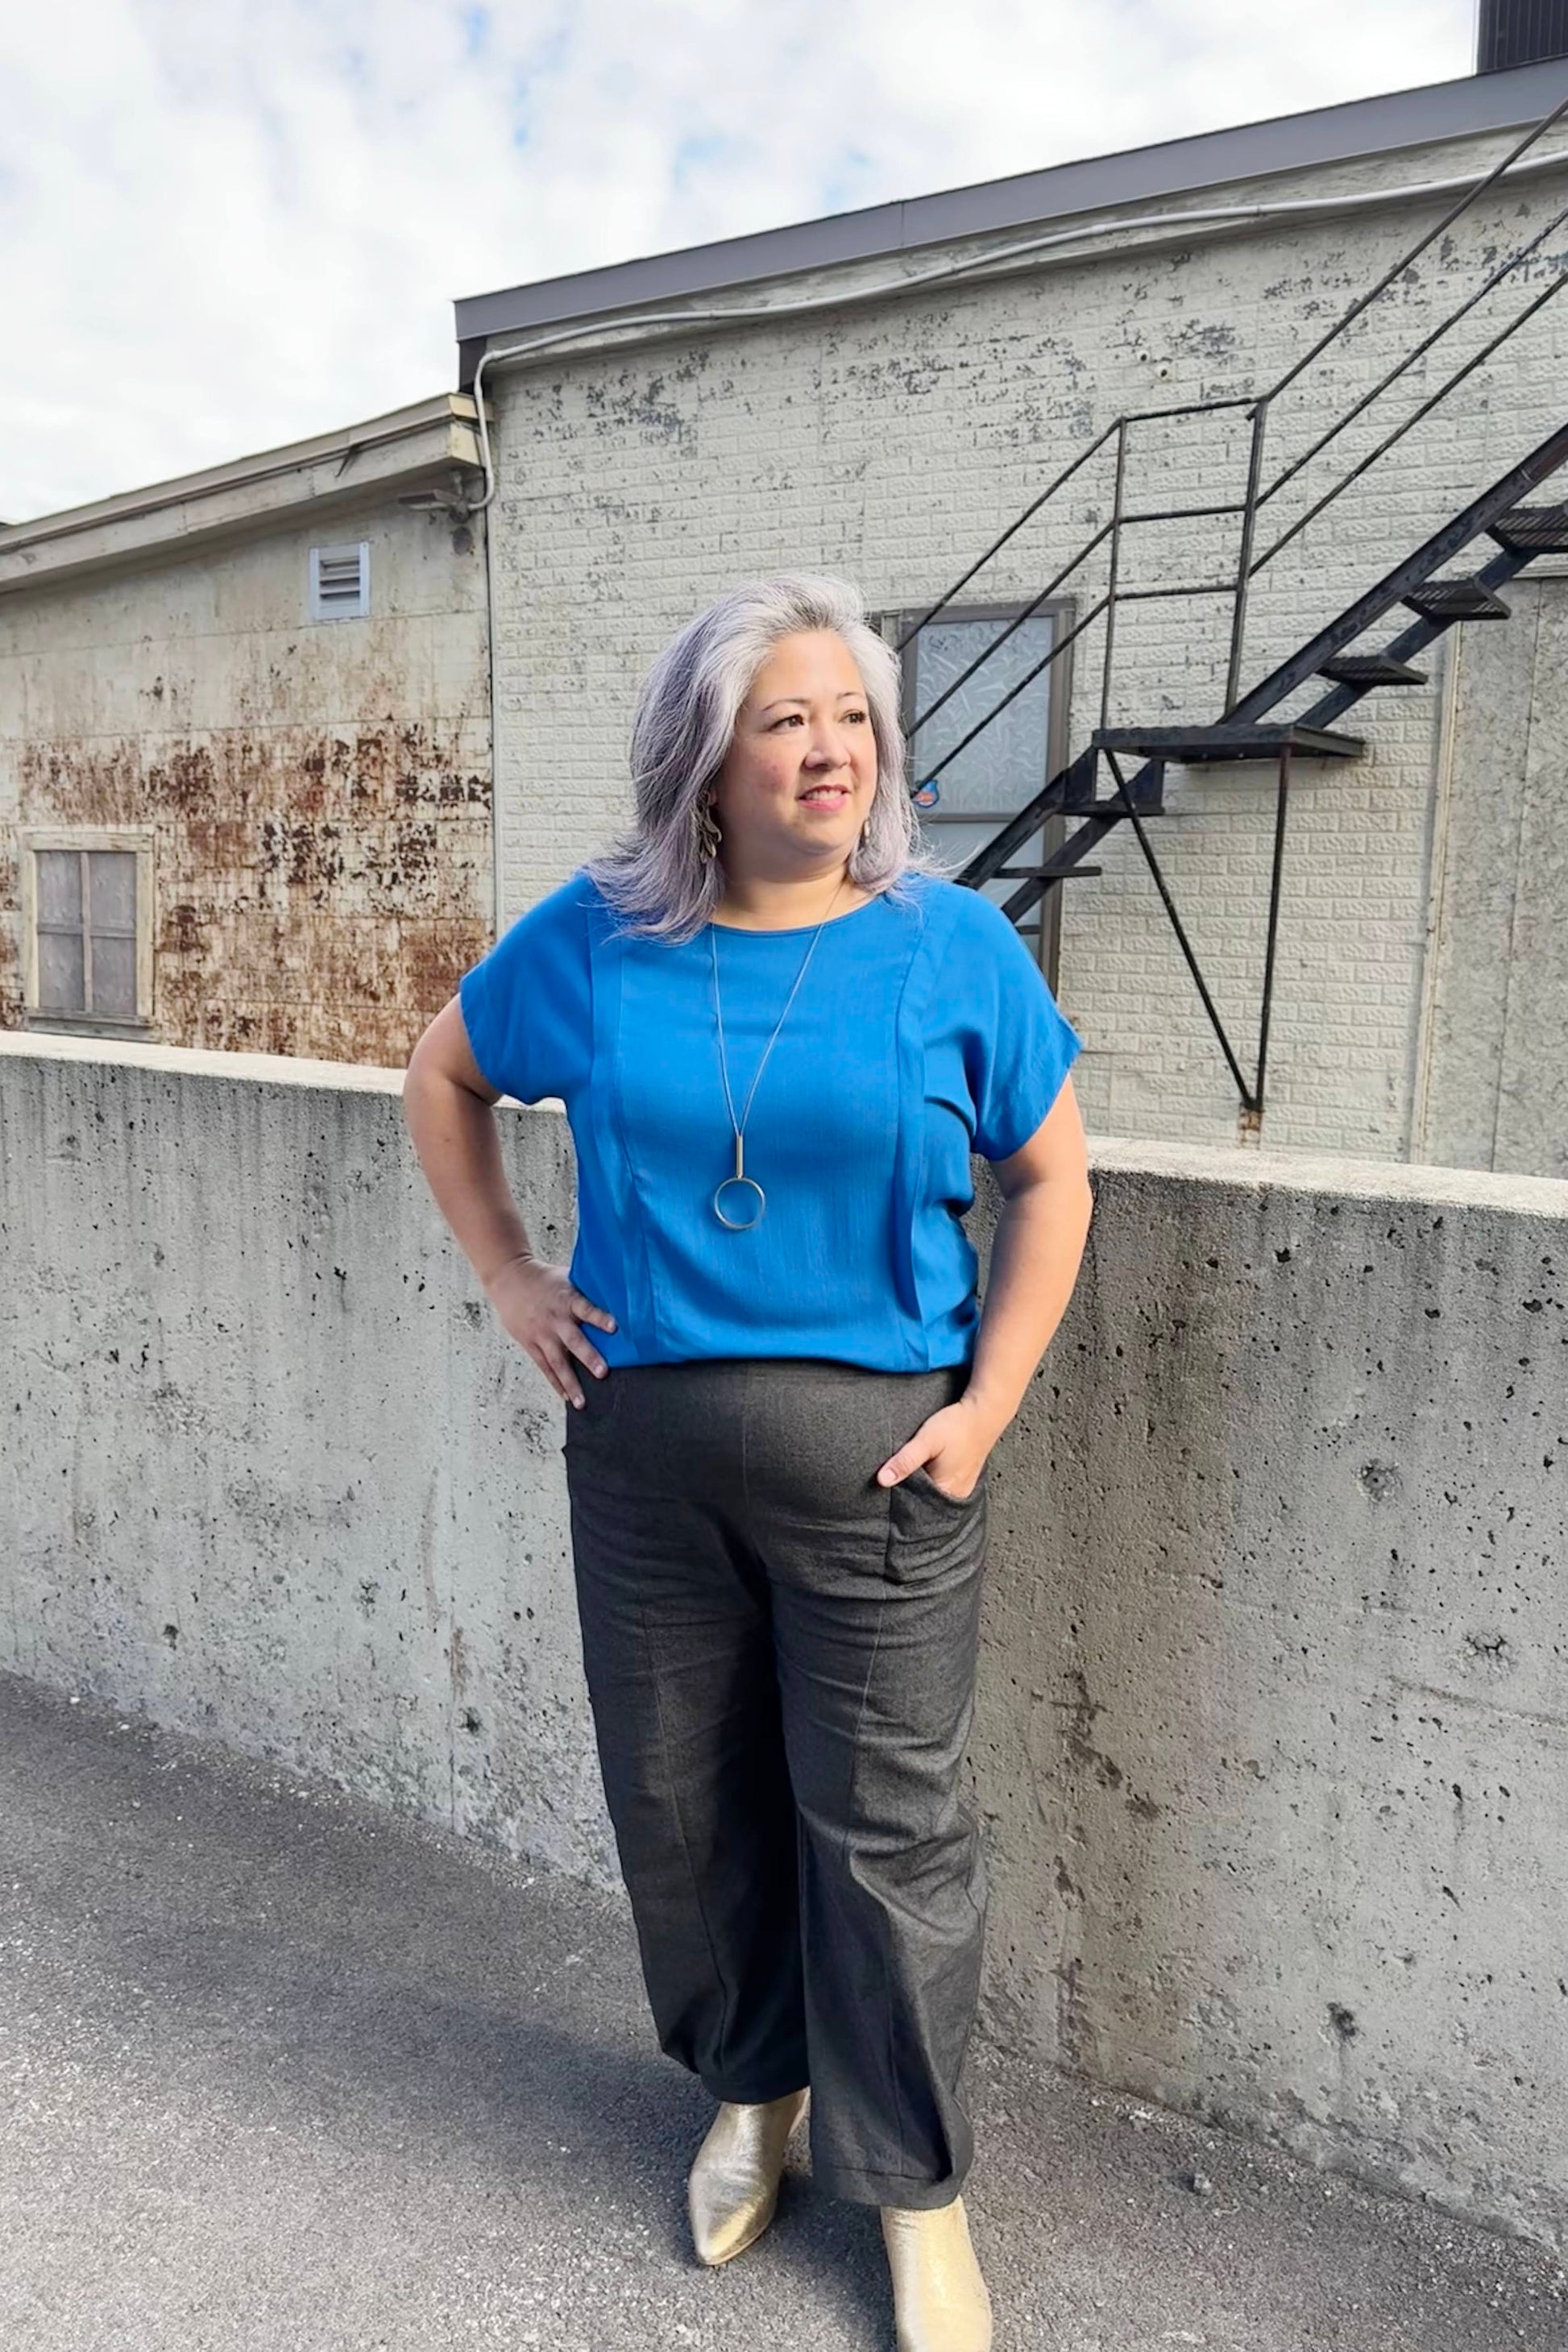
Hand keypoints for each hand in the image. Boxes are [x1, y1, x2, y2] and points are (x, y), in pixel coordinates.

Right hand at [483, 1255, 616, 1406]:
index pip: (586, 1309)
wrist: (509, 1279)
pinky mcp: (531, 1344)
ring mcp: (542, 1334)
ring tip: (581, 1402)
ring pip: (557, 1361)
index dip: (599, 1318)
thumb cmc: (543, 1278)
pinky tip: (565, 1397)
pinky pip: (545, 1367)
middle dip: (588, 1357)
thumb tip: (617, 1296)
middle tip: (602, 1372)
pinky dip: (555, 1382)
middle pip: (573, 1340)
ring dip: (570, 1382)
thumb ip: (586, 1291)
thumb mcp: (567, 1277)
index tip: (614, 1327)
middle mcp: (555, 1319)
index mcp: (567, 1299)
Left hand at [875, 1396, 998, 1501]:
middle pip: (925, 1504)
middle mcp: (956, 1495)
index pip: (916, 1509)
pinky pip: (944, 1489)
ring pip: (934, 1496)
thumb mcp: (926, 1440)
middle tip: (894, 1483)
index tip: (887, 1493)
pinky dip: (932, 1484)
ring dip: (921, 1489)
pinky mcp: (964, 1479)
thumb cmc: (956, 1425)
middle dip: (910, 1496)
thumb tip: (882, 1480)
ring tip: (909, 1477)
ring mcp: (962, 1488)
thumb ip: (905, 1461)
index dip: (900, 1502)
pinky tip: (925, 1472)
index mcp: (946, 1491)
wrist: (983, 1412)